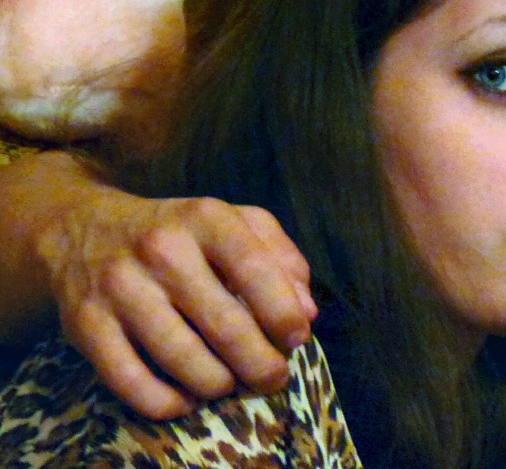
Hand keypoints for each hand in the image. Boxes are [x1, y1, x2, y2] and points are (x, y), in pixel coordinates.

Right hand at [19, 152, 314, 418]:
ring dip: (218, 383)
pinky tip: (187, 399)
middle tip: (272, 378)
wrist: (84, 229)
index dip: (283, 314)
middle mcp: (161, 248)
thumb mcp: (236, 222)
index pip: (256, 270)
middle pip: (225, 325)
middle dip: (260, 364)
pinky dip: (166, 402)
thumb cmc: (180, 232)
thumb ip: (281, 257)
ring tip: (230, 383)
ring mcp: (120, 287)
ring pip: (182, 358)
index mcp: (206, 218)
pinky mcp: (85, 324)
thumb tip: (307, 311)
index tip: (296, 339)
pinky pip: (130, 380)